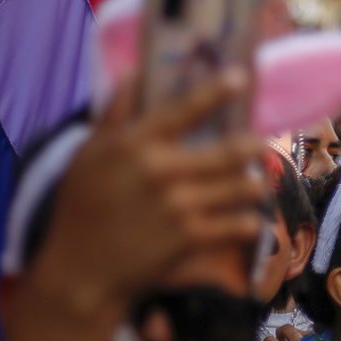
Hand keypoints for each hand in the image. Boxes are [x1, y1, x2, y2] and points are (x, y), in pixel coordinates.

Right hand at [32, 74, 264, 306]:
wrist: (82, 269)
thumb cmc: (84, 206)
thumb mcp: (90, 154)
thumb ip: (115, 112)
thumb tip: (132, 71)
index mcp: (134, 144)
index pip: (183, 109)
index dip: (215, 91)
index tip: (240, 77)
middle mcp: (160, 170)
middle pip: (232, 150)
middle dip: (253, 146)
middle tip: (258, 145)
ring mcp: (179, 205)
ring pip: (245, 187)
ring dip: (253, 186)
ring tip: (251, 185)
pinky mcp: (192, 238)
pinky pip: (242, 224)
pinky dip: (248, 222)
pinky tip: (244, 221)